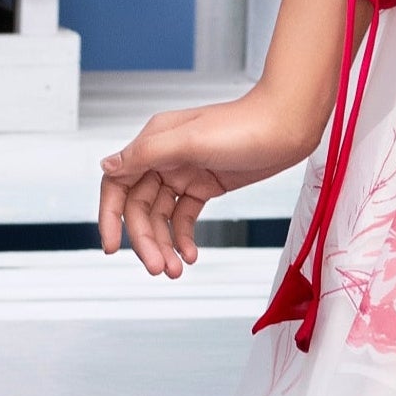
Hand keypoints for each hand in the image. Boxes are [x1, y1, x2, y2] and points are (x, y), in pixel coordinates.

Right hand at [99, 89, 314, 279]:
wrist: (289, 125)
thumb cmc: (244, 126)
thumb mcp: (190, 141)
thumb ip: (146, 155)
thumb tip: (106, 167)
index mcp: (153, 142)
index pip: (118, 184)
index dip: (110, 217)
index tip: (111, 247)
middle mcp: (165, 157)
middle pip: (140, 207)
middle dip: (146, 240)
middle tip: (158, 269)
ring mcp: (186, 171)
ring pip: (163, 216)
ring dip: (166, 244)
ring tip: (175, 270)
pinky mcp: (207, 184)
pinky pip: (186, 215)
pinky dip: (185, 236)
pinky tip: (191, 254)